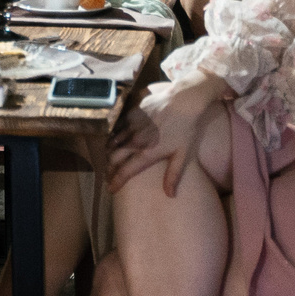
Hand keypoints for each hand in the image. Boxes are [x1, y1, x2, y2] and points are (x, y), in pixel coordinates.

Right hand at [108, 74, 227, 196]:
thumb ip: (173, 175)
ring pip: (112, 143)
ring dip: (109, 154)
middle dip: (109, 170)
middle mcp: (135, 140)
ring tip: (109, 161)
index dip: (116, 182)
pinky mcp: (131, 114)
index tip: (110, 190)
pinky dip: (112, 138)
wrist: (183, 100)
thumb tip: (169, 195)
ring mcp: (131, 126)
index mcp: (147, 153)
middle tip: (108, 177)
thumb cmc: (186, 128)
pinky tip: (114, 141)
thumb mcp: (183, 154)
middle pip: (113, 158)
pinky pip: (116, 128)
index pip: (125, 171)